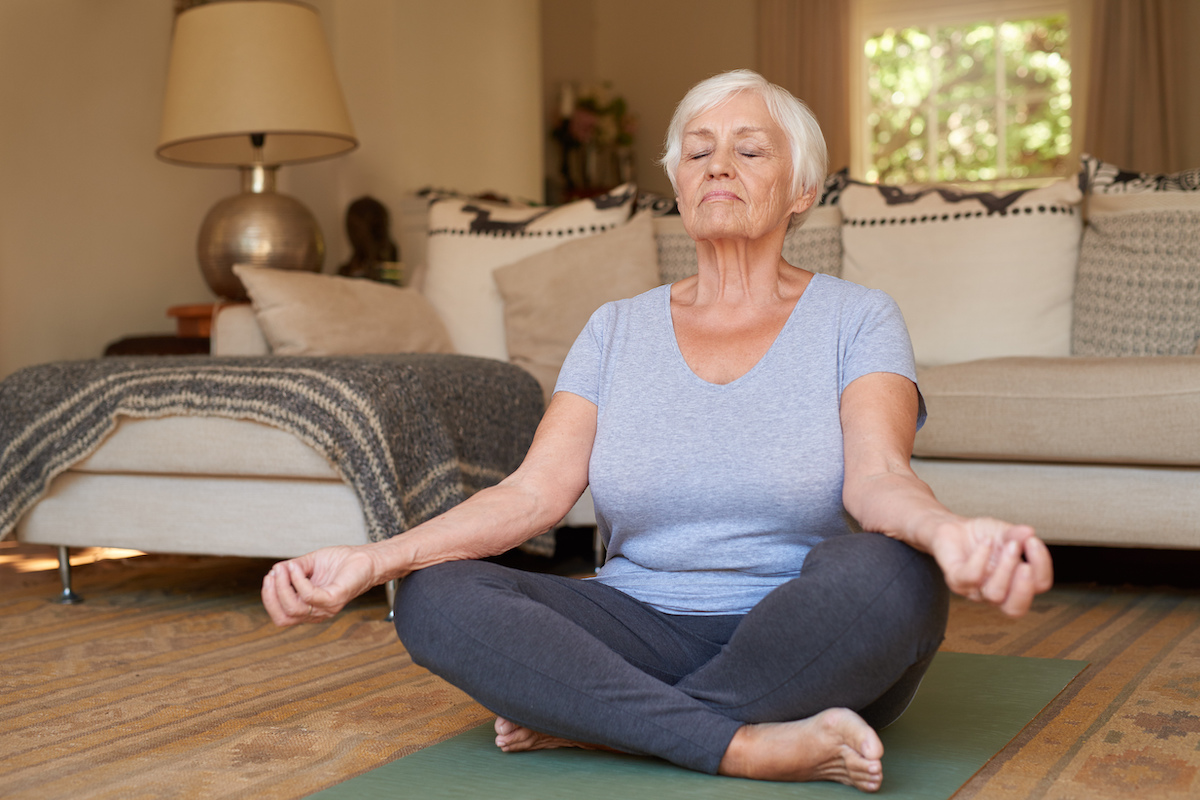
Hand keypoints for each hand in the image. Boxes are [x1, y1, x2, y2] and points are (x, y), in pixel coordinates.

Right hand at [261, 546, 377, 625]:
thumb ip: (292, 569)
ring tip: (284, 568)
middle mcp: (316, 612)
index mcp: (308, 607)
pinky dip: (298, 580)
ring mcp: (326, 608)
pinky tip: (297, 568)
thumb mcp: (310, 563)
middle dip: (271, 596)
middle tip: (272, 574)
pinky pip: (309, 596)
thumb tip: (275, 571)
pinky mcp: (335, 599)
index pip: (280, 616)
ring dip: (282, 586)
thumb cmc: (342, 562)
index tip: (270, 576)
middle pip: (283, 618)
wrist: (366, 558)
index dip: (269, 598)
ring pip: (293, 608)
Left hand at [929, 518, 1052, 616]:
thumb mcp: (1005, 532)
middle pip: (1015, 608)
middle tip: (1025, 564)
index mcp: (1015, 582)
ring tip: (1007, 544)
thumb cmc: (982, 535)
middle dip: (1024, 587)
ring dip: (1005, 568)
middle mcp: (997, 592)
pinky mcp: (956, 580)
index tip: (1033, 542)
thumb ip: (1018, 535)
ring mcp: (975, 589)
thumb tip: (1030, 532)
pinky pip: (971, 577)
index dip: (1042, 567)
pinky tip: (986, 541)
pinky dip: (981, 558)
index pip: (1038, 587)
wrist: (953, 528)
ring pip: (994, 594)